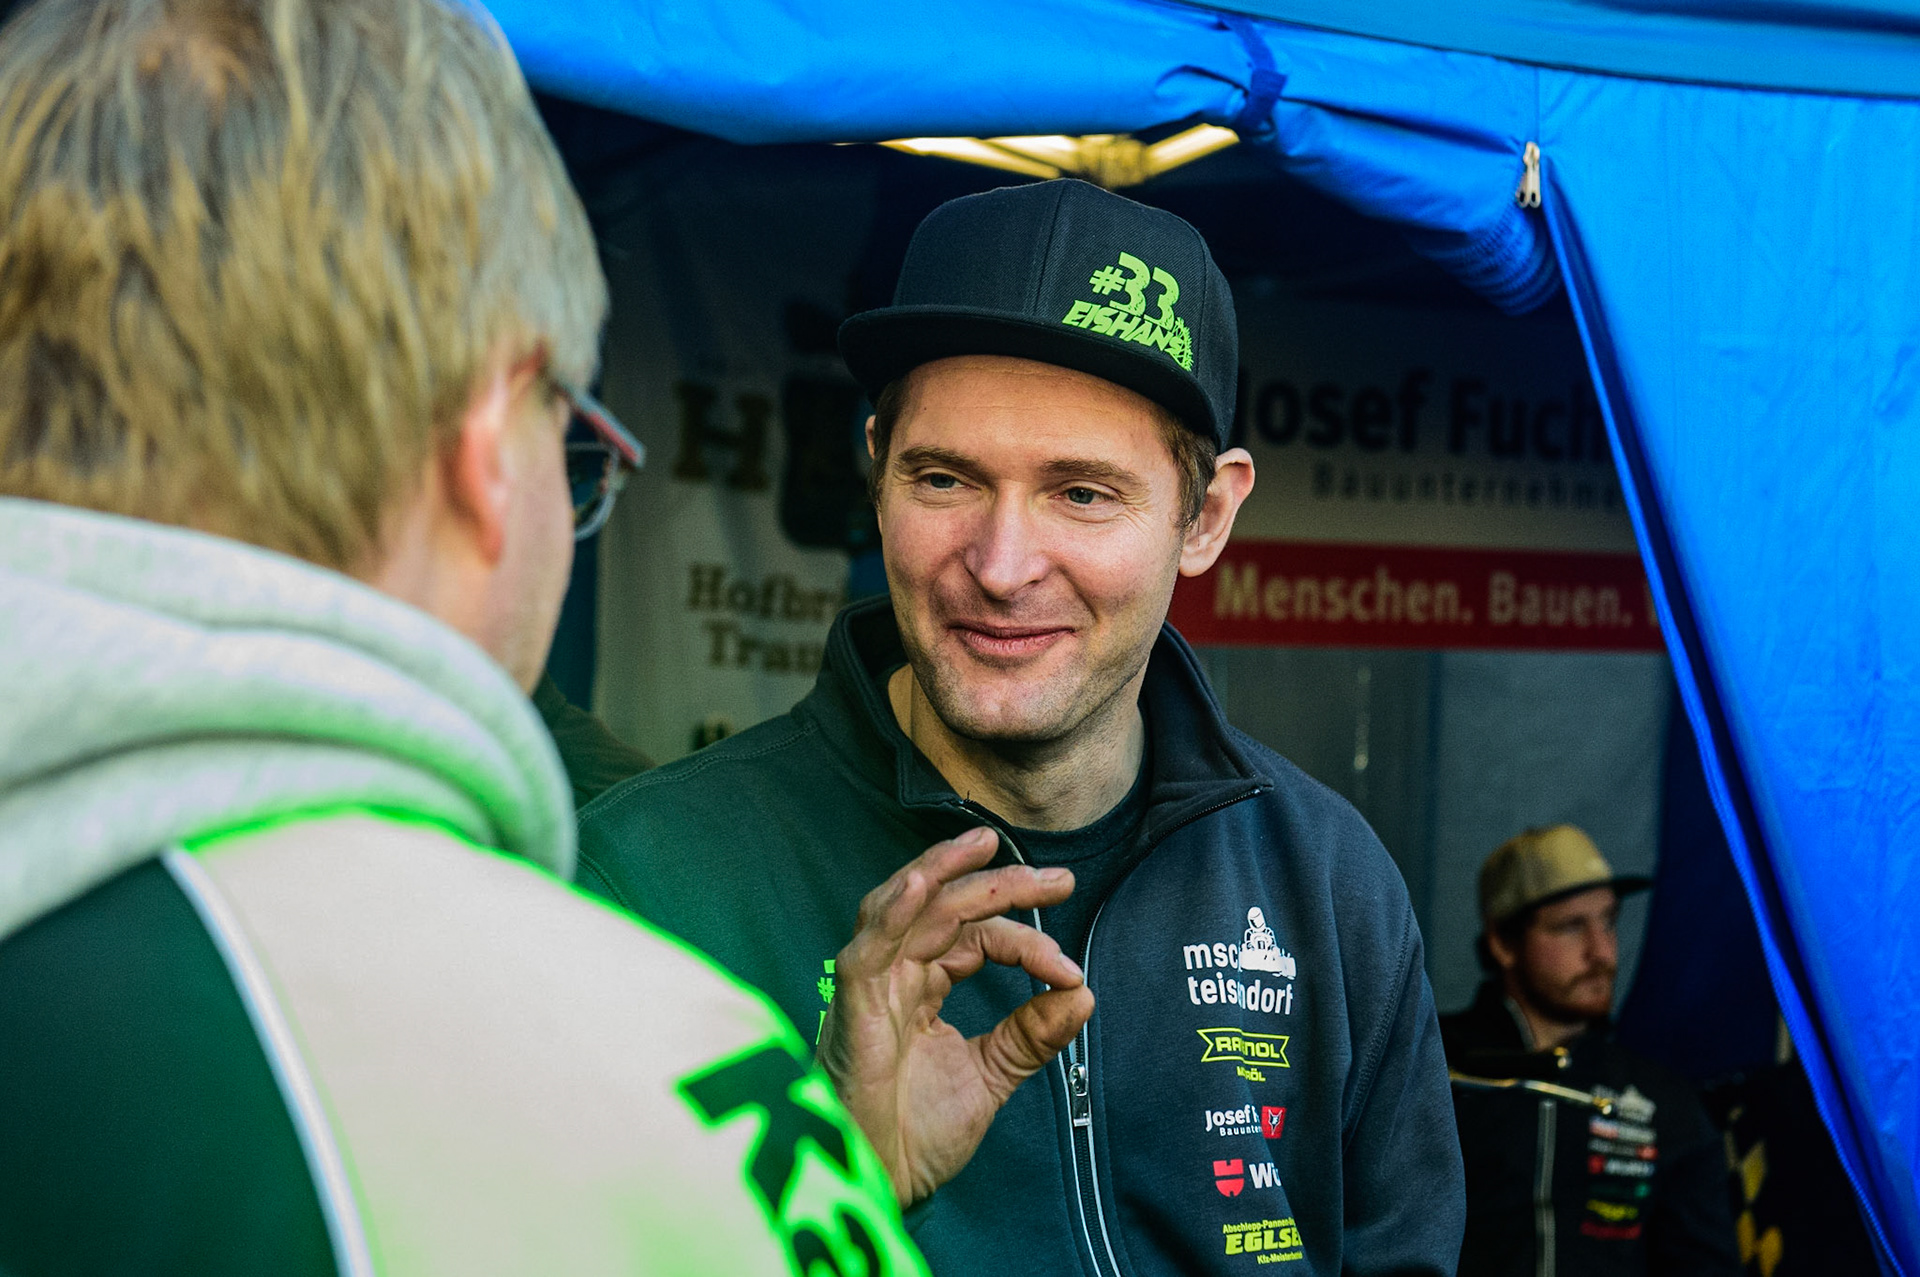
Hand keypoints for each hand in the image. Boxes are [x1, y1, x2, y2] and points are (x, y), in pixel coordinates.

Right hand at [817, 826, 1095, 1207]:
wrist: (880, 1185)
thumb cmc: (915, 1135)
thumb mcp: (990, 1076)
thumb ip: (1031, 1035)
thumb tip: (1083, 994)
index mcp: (921, 986)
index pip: (977, 938)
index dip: (1025, 943)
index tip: (1068, 970)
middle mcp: (894, 975)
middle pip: (947, 909)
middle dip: (1001, 884)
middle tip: (1057, 879)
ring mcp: (871, 986)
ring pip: (906, 909)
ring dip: (944, 871)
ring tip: (983, 843)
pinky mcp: (852, 1007)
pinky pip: (869, 948)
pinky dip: (893, 912)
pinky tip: (924, 885)